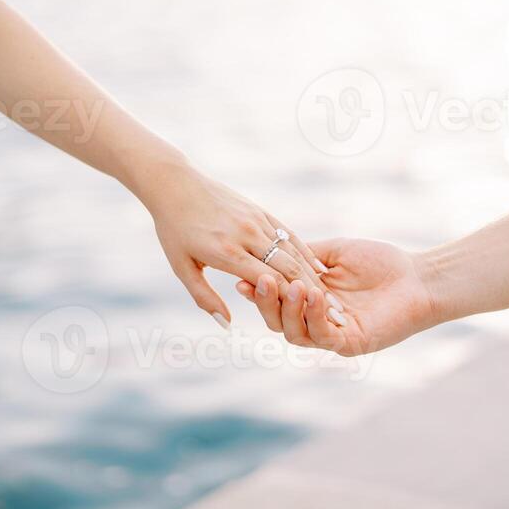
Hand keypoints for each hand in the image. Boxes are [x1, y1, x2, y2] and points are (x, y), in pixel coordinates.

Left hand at [143, 157, 325, 325]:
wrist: (175, 184)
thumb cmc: (174, 229)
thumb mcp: (182, 267)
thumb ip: (204, 298)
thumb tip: (226, 324)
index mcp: (226, 252)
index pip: (268, 281)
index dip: (292, 302)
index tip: (311, 320)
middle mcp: (246, 235)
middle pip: (288, 267)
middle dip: (312, 292)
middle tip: (334, 314)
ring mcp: (255, 220)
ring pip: (292, 249)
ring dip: (313, 274)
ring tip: (330, 295)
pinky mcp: (259, 210)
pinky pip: (287, 232)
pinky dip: (305, 251)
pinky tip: (318, 267)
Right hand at [237, 238, 437, 355]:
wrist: (417, 277)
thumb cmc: (380, 262)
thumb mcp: (334, 252)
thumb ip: (303, 255)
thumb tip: (269, 252)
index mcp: (308, 299)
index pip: (274, 300)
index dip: (256, 291)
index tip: (241, 276)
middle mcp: (315, 320)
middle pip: (276, 321)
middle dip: (265, 302)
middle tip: (262, 279)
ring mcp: (331, 335)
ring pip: (294, 333)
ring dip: (288, 309)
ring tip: (291, 285)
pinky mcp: (350, 344)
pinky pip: (323, 337)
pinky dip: (314, 317)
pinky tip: (316, 295)